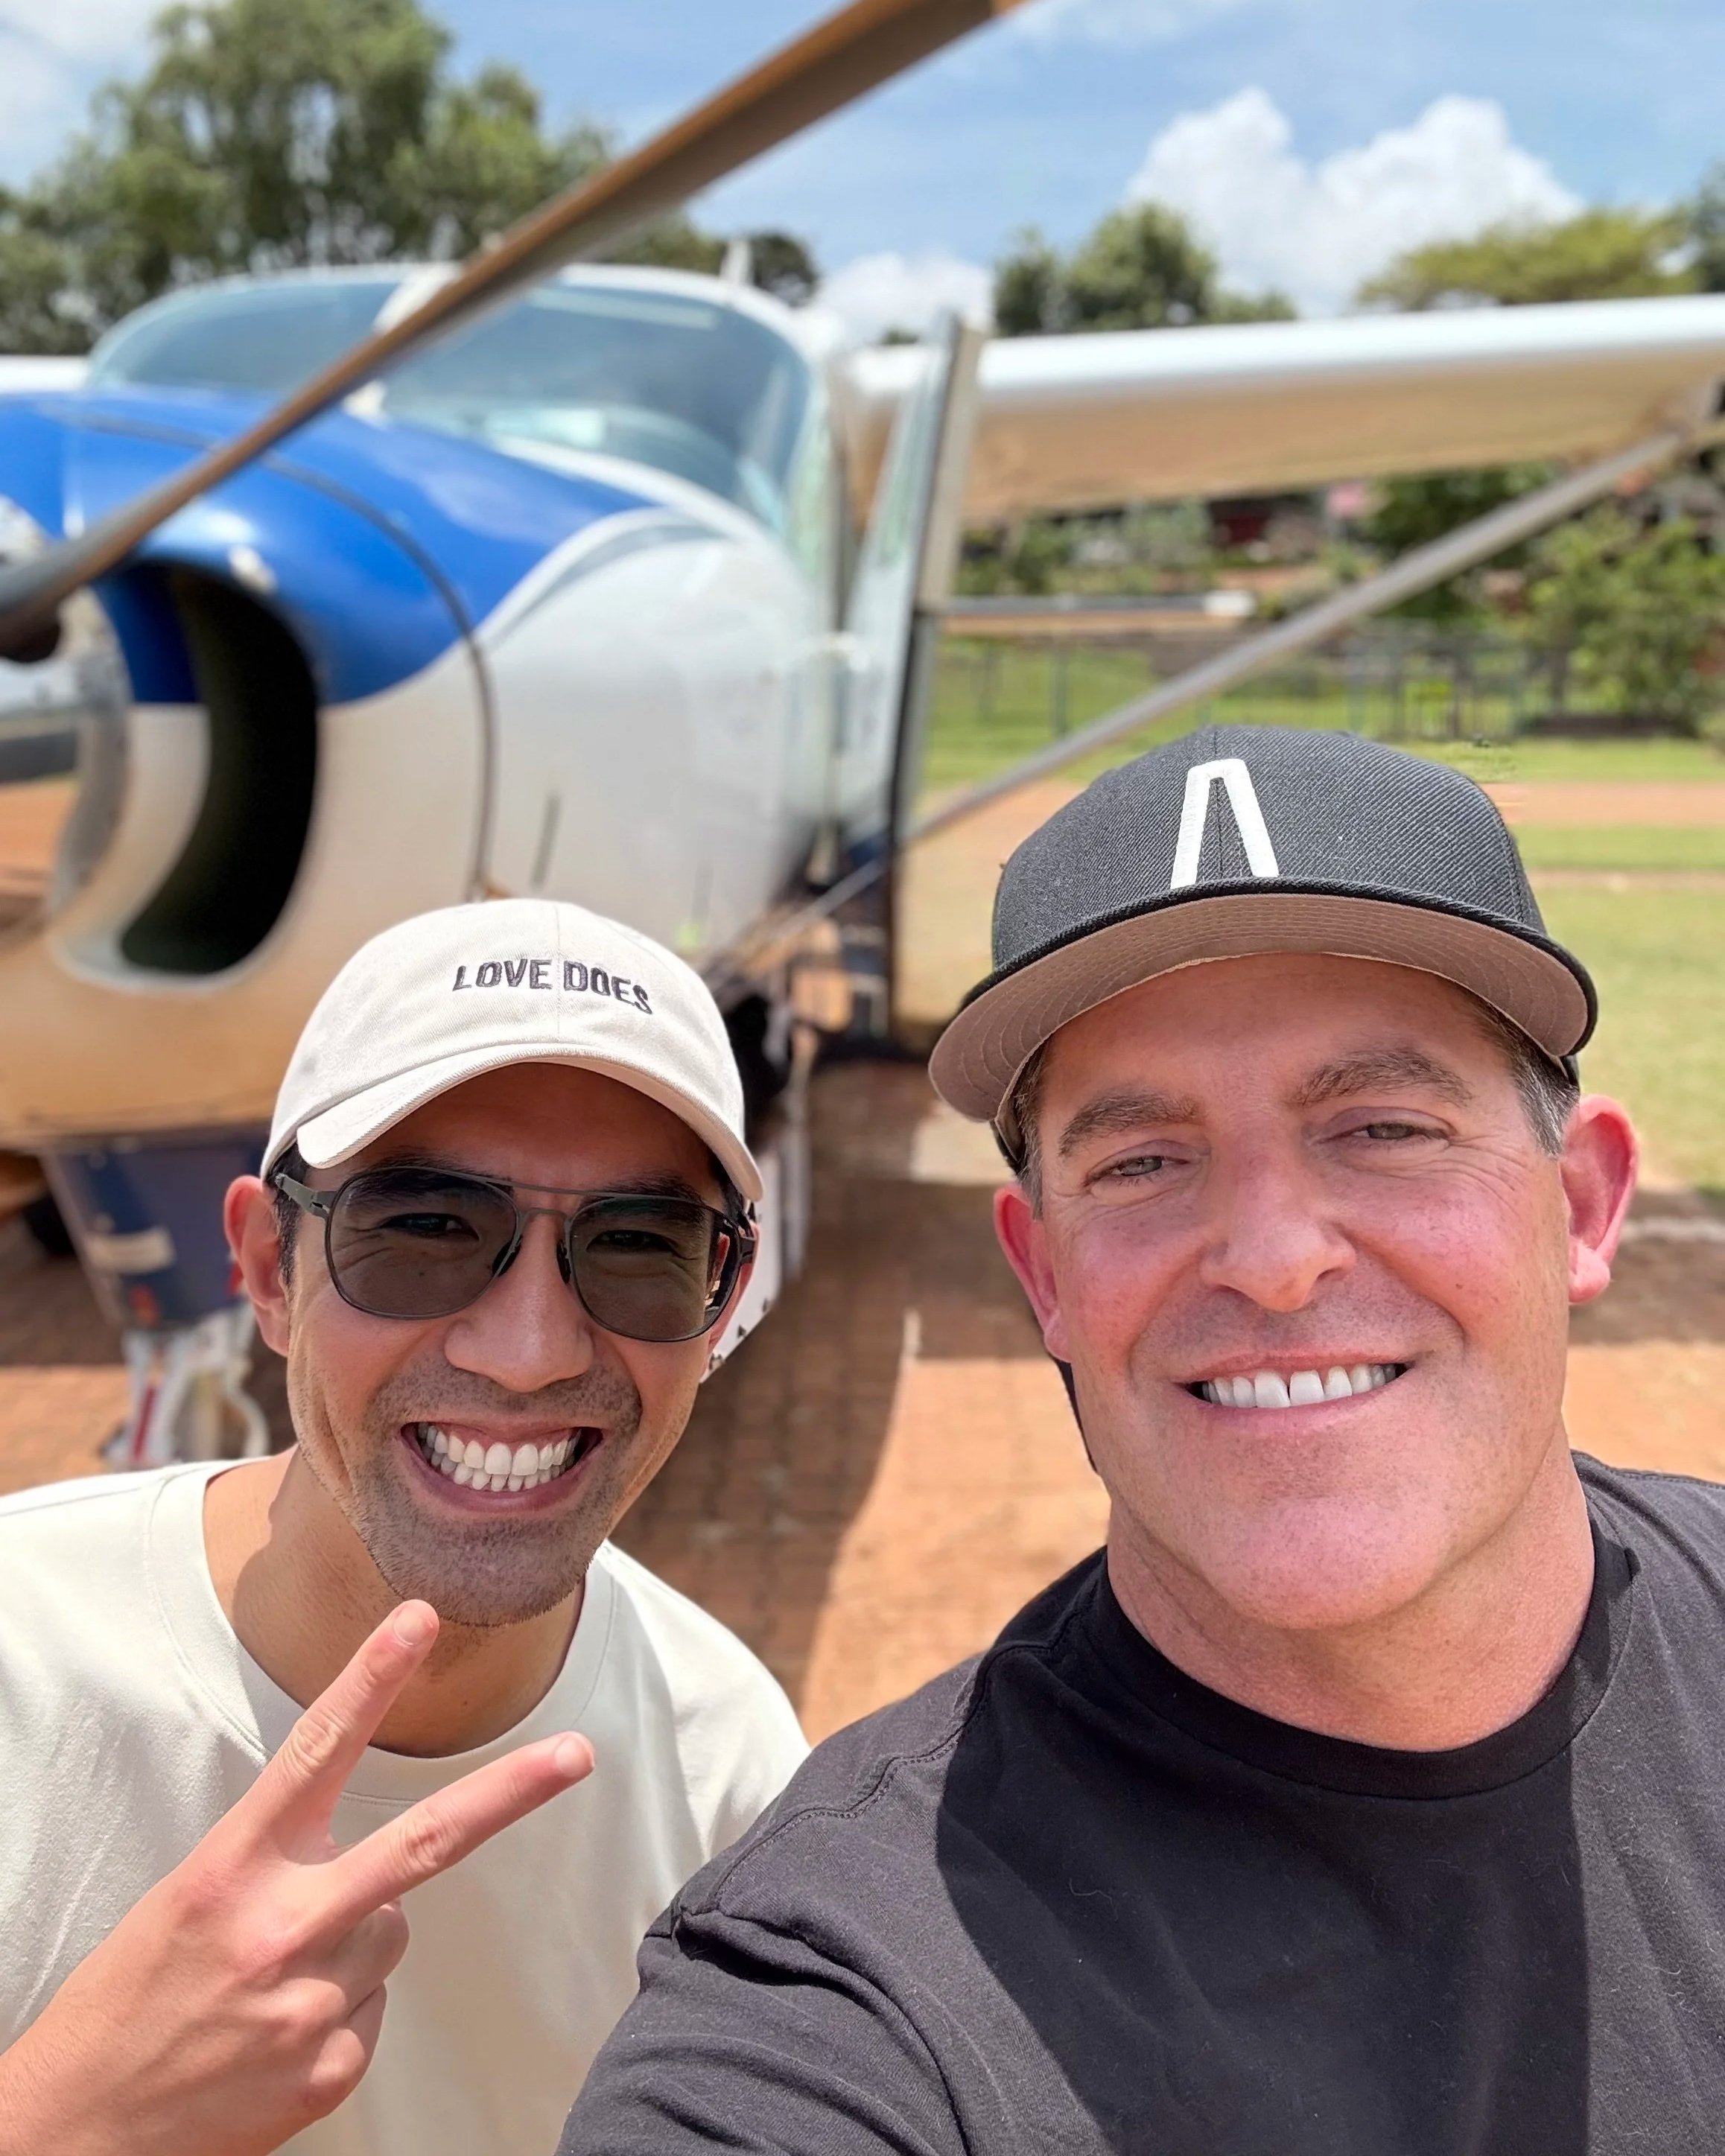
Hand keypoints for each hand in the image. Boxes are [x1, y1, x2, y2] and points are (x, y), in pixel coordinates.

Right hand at [0, 1602, 591, 2155]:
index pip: (315, 1753)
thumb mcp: (186, 1904)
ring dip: (352, 1941)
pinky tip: (273, 2033)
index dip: (371, 1679)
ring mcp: (313, 2005)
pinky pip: (372, 2008)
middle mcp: (281, 1931)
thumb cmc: (129, 2002)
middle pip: (423, 1844)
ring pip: (391, 1931)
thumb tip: (375, 1876)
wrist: (76, 2133)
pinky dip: (339, 2009)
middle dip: (512, 1793)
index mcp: (231, 1872)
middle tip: (578, 1754)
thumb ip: (280, 1868)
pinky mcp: (332, 2069)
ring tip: (270, 1980)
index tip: (418, 1618)